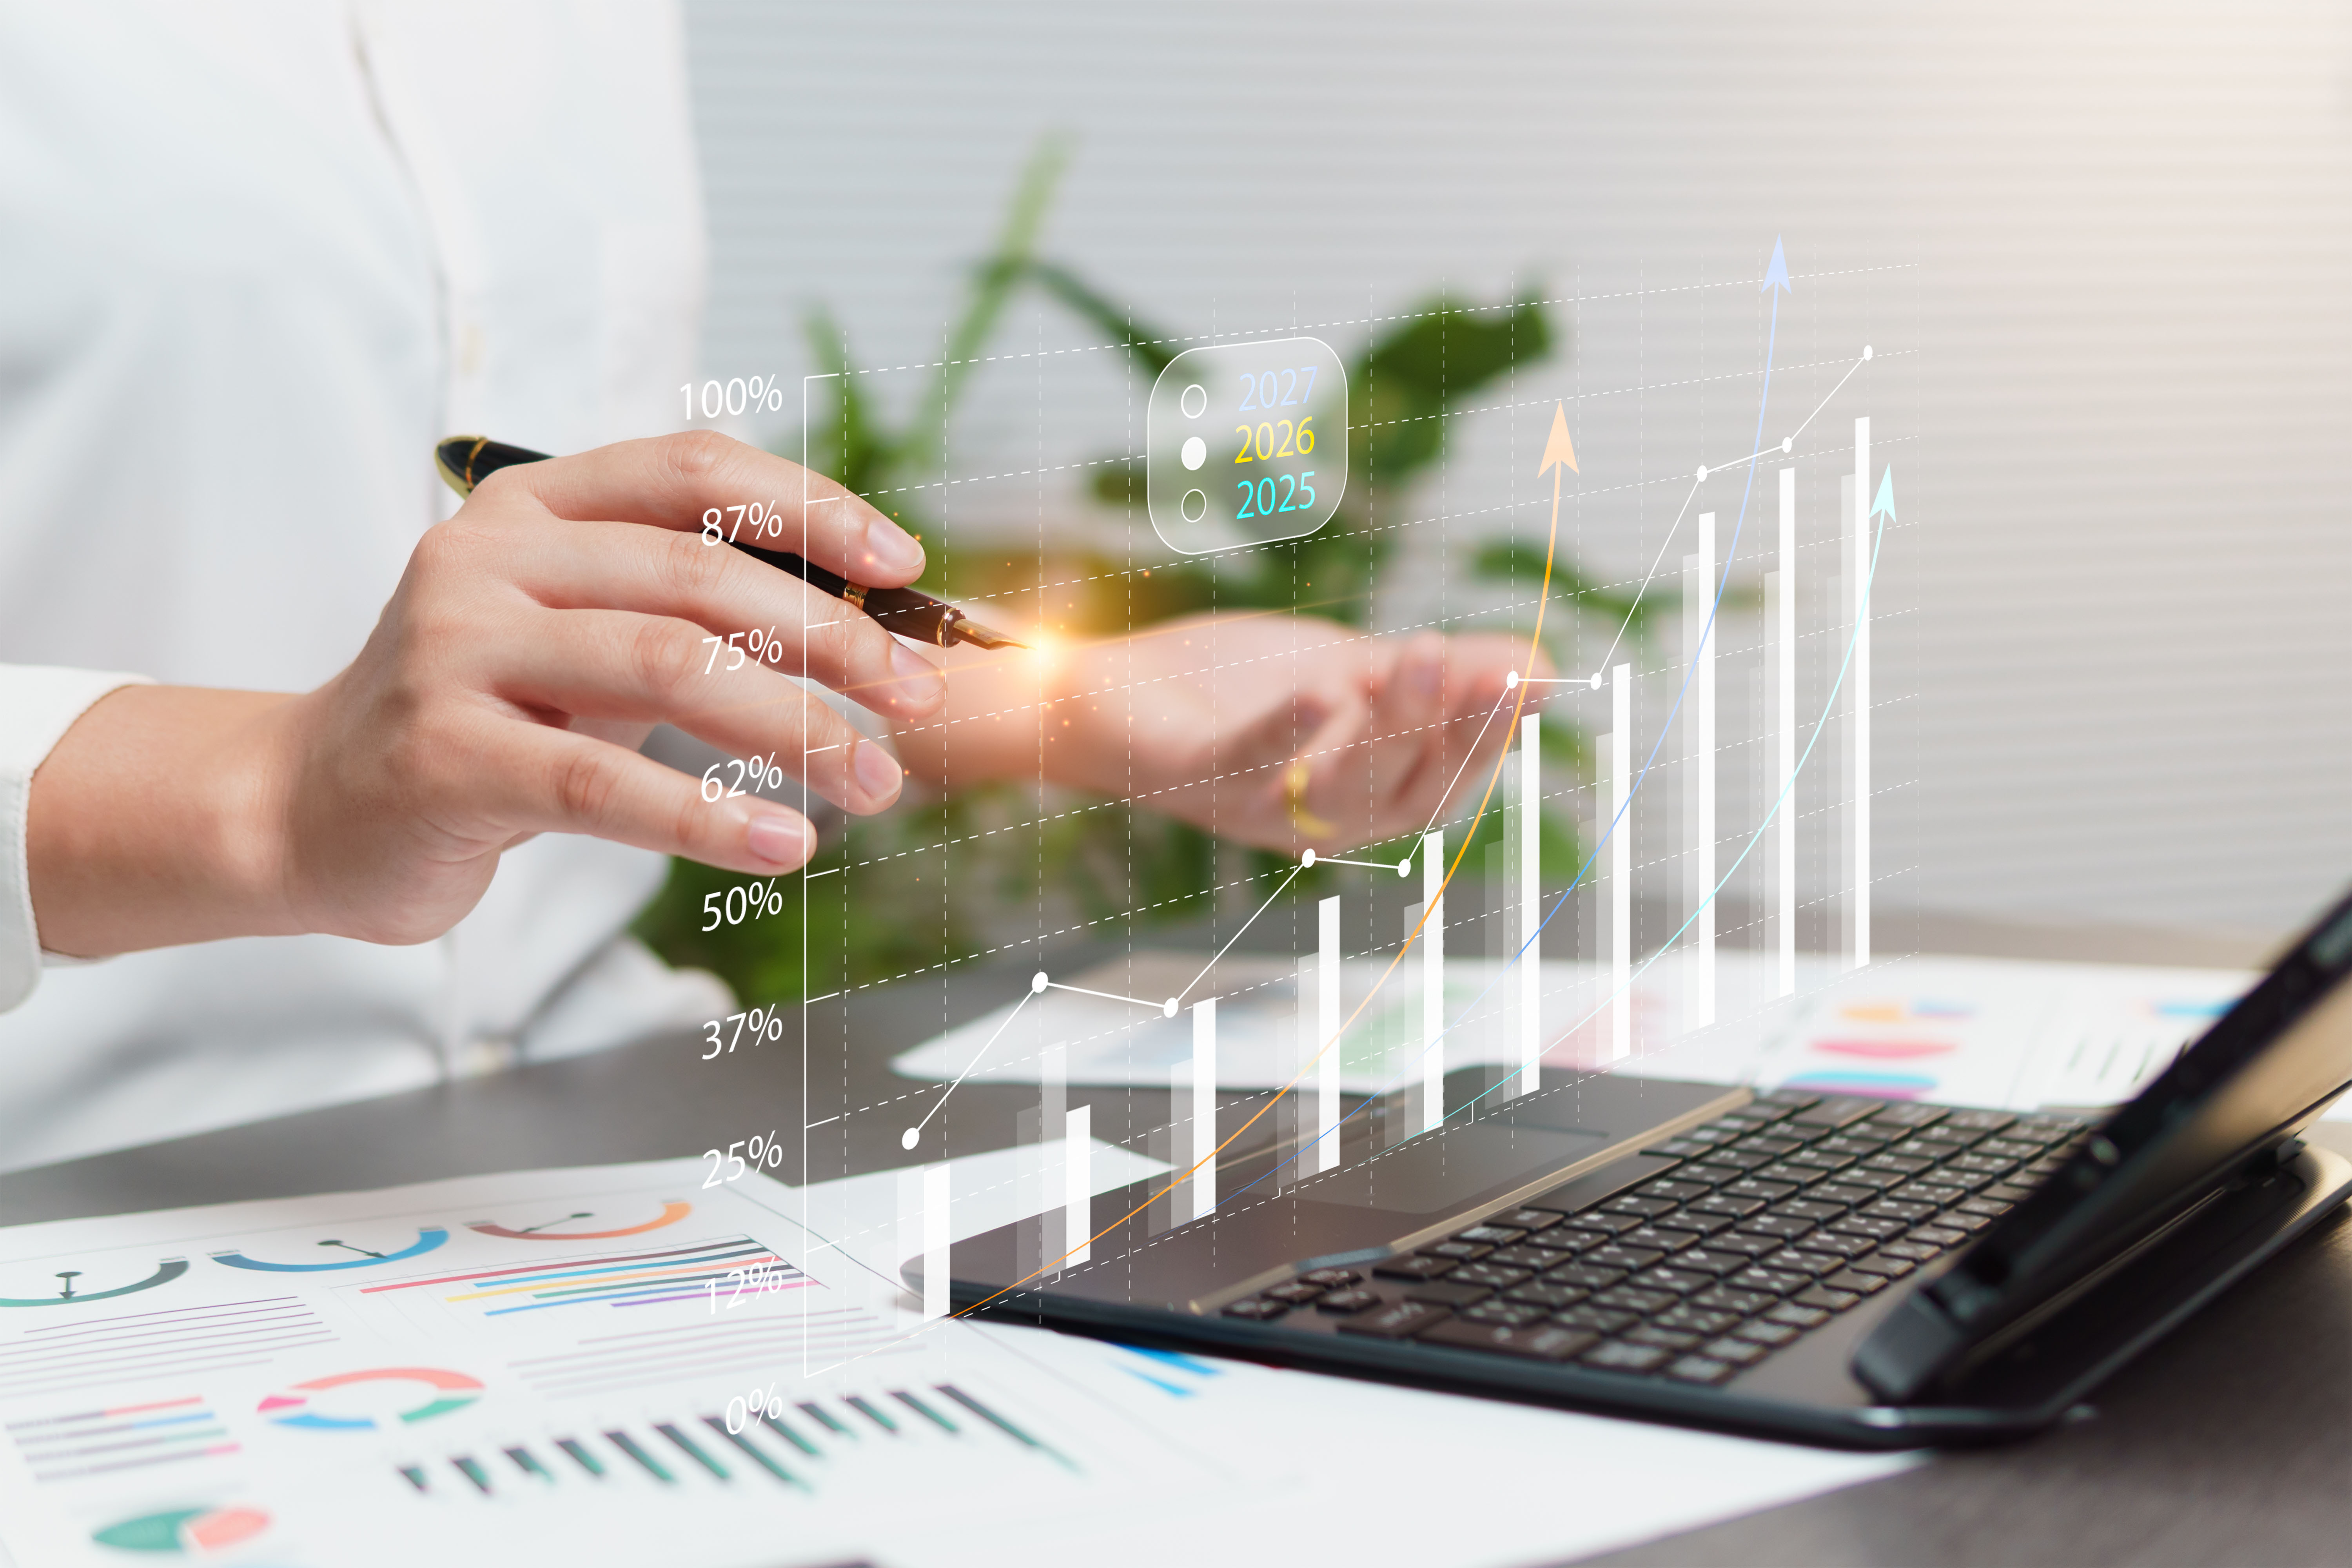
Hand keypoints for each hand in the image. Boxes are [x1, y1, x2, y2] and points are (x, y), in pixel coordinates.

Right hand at [29, 432, 944, 954]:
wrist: (308, 804)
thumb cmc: (482, 719)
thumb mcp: (586, 640)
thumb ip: (693, 618)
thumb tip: (865, 635)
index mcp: (533, 508)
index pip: (694, 469)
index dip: (810, 506)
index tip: (902, 562)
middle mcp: (488, 559)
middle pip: (701, 576)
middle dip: (832, 637)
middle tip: (916, 697)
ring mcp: (457, 651)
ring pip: (669, 668)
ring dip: (795, 727)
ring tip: (873, 779)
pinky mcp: (445, 755)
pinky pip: (607, 785)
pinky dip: (712, 816)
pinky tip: (785, 843)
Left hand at [896, 611, 1544, 853]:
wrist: (1112, 690)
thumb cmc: (1235, 689)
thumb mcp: (1353, 673)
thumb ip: (1440, 677)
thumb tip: (1549, 673)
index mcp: (1362, 797)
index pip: (1447, 782)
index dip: (1490, 735)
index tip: (1527, 673)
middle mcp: (1316, 818)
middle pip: (1405, 790)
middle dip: (1450, 726)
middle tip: (1484, 661)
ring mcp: (1254, 805)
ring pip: (1340, 788)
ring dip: (1386, 727)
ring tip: (1421, 652)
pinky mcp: (1191, 779)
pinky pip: (1243, 767)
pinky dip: (1283, 732)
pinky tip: (1321, 689)